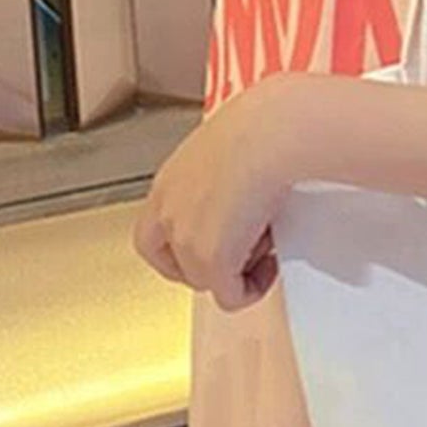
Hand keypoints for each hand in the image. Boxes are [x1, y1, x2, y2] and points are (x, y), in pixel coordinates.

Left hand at [132, 84, 290, 310]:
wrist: (270, 136)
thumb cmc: (260, 129)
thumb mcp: (230, 153)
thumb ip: (224, 178)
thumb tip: (245, 189)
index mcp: (168, 183)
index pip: (155, 234)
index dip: (186, 248)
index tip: (220, 240)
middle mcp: (167, 212)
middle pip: (174, 264)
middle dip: (209, 265)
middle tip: (242, 252)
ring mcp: (185, 239)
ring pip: (204, 281)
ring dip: (235, 272)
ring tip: (263, 245)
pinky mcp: (211, 262)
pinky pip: (231, 296)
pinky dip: (252, 289)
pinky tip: (270, 262)